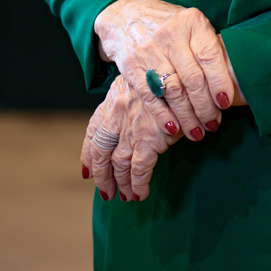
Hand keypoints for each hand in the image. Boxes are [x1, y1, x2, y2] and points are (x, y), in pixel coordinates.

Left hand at [81, 74, 178, 202]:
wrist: (182, 74)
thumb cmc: (165, 76)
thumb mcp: (141, 80)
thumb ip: (130, 98)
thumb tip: (127, 118)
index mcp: (114, 97)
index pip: (93, 130)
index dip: (88, 153)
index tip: (87, 170)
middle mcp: (118, 113)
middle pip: (101, 151)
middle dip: (101, 175)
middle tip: (105, 191)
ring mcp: (132, 127)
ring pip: (118, 163)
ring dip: (120, 183)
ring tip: (125, 196)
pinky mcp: (149, 138)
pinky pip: (138, 169)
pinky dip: (138, 184)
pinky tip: (140, 193)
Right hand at [94, 0, 236, 140]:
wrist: (126, 14)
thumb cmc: (169, 24)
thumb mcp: (190, 24)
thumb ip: (207, 47)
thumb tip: (229, 85)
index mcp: (191, 22)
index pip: (210, 55)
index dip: (220, 82)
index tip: (226, 103)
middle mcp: (171, 34)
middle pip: (193, 78)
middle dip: (205, 107)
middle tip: (213, 123)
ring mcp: (150, 50)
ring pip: (173, 91)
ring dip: (187, 117)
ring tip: (197, 132)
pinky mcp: (132, 66)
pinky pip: (151, 96)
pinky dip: (163, 115)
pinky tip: (174, 128)